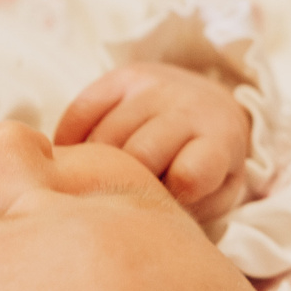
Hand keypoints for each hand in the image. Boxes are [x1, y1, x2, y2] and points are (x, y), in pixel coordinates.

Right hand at [56, 61, 251, 222]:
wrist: (208, 108)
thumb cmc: (205, 165)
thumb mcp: (218, 192)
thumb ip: (192, 206)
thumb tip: (149, 213)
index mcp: (220, 138)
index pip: (191, 172)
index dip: (170, 195)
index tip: (163, 203)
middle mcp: (188, 106)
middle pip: (140, 154)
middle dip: (127, 183)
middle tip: (124, 195)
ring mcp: (154, 88)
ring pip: (107, 136)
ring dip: (96, 165)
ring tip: (102, 180)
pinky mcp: (122, 77)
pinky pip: (82, 110)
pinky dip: (71, 140)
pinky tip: (80, 158)